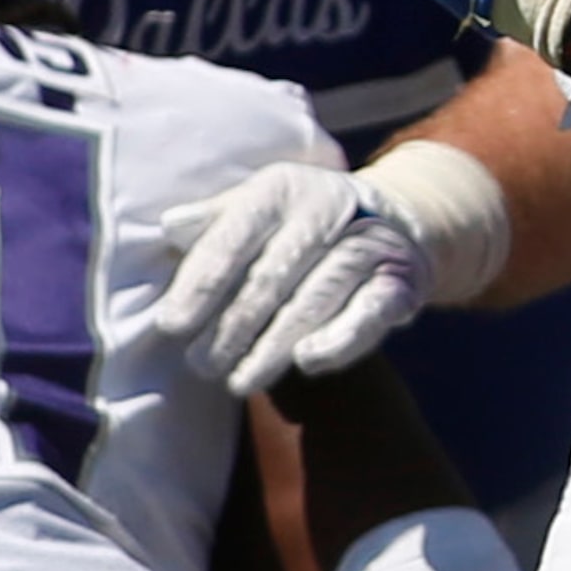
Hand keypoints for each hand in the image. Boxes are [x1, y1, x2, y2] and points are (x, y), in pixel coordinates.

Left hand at [154, 143, 507, 397]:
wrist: (397, 218)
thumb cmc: (303, 222)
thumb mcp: (260, 207)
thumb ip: (216, 220)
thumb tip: (169, 227)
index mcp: (283, 188)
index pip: (235, 236)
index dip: (202, 282)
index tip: (173, 324)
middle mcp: (329, 209)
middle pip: (273, 275)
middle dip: (233, 324)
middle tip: (201, 365)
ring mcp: (369, 244)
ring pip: (315, 299)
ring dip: (273, 345)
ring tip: (239, 381)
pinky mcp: (401, 280)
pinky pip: (369, 311)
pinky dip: (340, 338)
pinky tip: (306, 363)